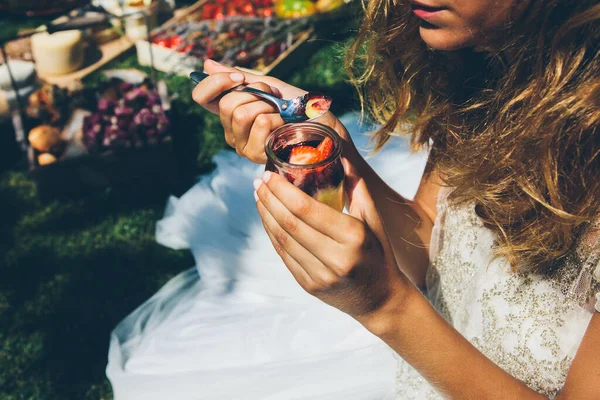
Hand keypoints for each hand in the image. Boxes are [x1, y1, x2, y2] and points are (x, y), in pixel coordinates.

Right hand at [192, 59, 306, 162]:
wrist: (322, 126)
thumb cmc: (298, 107)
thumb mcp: (269, 86)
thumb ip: (239, 78)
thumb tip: (207, 64)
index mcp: (230, 112)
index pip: (201, 97)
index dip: (214, 83)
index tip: (238, 78)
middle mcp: (231, 130)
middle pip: (226, 104)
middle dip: (255, 93)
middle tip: (273, 99)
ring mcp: (241, 145)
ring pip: (241, 114)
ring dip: (267, 106)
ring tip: (281, 113)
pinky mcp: (256, 154)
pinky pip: (260, 123)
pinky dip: (278, 117)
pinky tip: (285, 126)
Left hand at [253, 158, 411, 326]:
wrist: (380, 299)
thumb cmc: (379, 253)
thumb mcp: (374, 219)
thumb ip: (357, 187)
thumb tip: (340, 155)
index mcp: (354, 236)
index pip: (307, 209)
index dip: (283, 190)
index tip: (269, 174)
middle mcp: (336, 257)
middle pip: (290, 223)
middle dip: (269, 199)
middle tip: (258, 182)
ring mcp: (320, 275)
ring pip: (283, 240)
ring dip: (266, 215)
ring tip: (258, 196)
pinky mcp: (309, 286)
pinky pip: (284, 256)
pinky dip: (272, 234)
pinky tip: (267, 218)